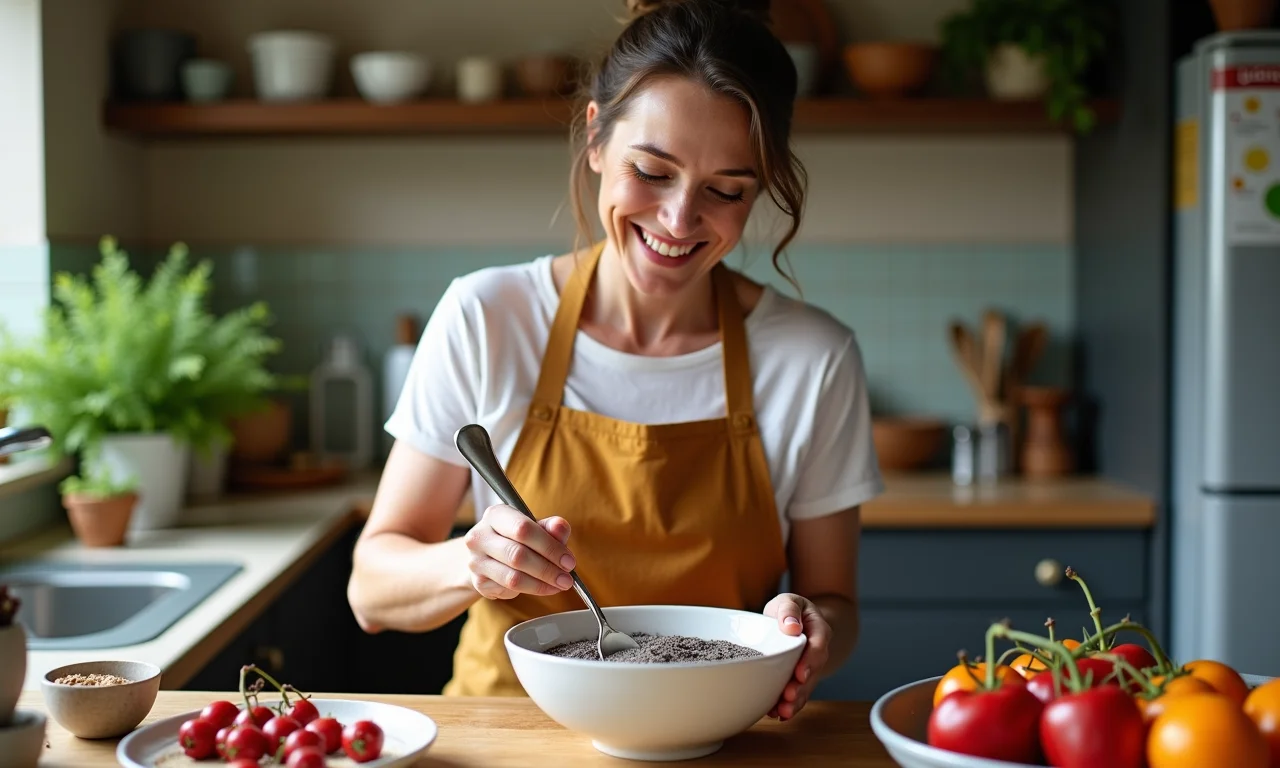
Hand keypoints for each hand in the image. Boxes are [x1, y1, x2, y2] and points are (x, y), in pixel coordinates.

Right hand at [463, 504, 576, 599]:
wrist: (489, 557)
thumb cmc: (517, 539)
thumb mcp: (536, 528)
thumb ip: (551, 527)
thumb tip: (561, 527)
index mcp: (496, 514)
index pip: (523, 529)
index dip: (549, 547)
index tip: (569, 561)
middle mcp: (480, 535)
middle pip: (518, 555)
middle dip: (548, 569)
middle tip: (567, 579)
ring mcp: (475, 560)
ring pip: (513, 577)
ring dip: (541, 584)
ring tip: (559, 585)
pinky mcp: (478, 582)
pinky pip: (508, 590)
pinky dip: (530, 590)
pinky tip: (541, 587)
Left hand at [763, 593, 830, 720]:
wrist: (791, 619)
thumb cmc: (789, 610)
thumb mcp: (787, 601)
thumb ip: (789, 610)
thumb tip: (791, 627)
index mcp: (819, 629)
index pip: (818, 645)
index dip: (810, 661)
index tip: (799, 674)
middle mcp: (818, 651)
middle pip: (813, 670)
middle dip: (802, 687)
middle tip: (788, 697)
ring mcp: (810, 666)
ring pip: (807, 686)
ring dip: (796, 701)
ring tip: (782, 712)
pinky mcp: (800, 678)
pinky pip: (798, 692)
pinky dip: (789, 704)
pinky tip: (776, 713)